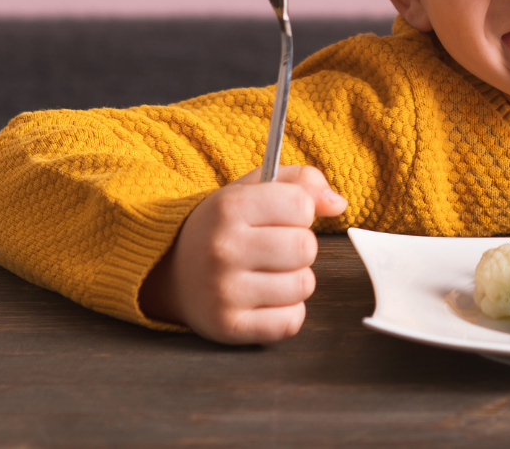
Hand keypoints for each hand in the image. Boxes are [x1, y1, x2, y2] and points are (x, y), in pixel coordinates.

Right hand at [139, 165, 347, 343]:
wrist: (170, 270)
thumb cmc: (224, 227)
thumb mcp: (253, 189)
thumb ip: (301, 182)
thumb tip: (338, 204)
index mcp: (229, 207)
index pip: (301, 205)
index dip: (300, 211)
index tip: (281, 217)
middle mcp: (223, 249)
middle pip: (306, 248)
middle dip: (300, 247)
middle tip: (275, 249)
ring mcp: (223, 292)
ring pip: (303, 286)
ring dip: (295, 281)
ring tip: (267, 274)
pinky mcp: (228, 327)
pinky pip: (290, 322)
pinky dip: (286, 313)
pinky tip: (264, 299)